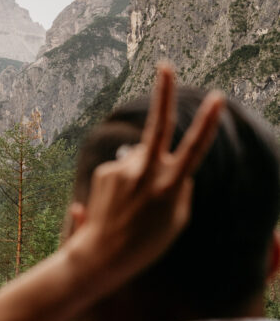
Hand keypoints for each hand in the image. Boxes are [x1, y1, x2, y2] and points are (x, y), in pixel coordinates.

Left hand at [69, 64, 223, 290]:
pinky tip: (118, 204)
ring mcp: (124, 170)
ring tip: (133, 205)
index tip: (217, 98)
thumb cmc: (147, 241)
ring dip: (141, 173)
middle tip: (164, 65)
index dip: (207, 123)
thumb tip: (172, 162)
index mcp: (170, 186)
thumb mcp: (176, 219)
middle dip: (163, 93)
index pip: (193, 149)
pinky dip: (125, 182)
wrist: (102, 254)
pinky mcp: (106, 171)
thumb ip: (179, 187)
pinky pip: (123, 169)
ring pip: (140, 159)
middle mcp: (146, 174)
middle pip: (158, 126)